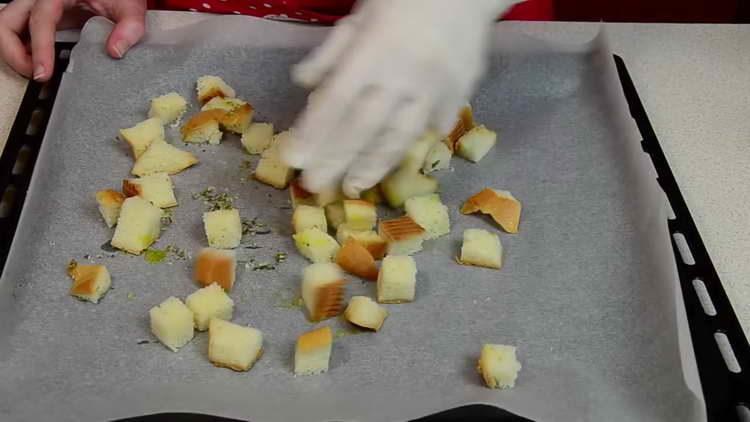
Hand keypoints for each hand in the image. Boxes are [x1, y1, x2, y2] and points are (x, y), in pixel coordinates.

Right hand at [0, 0, 145, 80]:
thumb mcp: (129, 7)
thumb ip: (129, 27)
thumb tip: (115, 51)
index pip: (40, 18)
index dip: (39, 48)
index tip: (43, 73)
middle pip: (7, 22)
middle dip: (13, 52)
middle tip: (37, 75)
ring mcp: (36, 8)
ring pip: (7, 28)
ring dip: (14, 53)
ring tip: (37, 72)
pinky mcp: (39, 20)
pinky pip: (19, 35)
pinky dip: (23, 52)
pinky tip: (41, 65)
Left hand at [282, 0, 516, 196]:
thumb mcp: (362, 11)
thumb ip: (332, 50)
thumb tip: (303, 83)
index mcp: (373, 51)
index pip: (335, 102)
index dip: (313, 134)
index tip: (294, 160)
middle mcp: (402, 75)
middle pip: (363, 127)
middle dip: (336, 160)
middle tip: (315, 187)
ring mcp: (435, 88)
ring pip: (400, 136)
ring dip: (374, 165)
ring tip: (355, 185)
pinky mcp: (460, 92)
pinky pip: (436, 124)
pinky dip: (417, 143)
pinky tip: (399, 160)